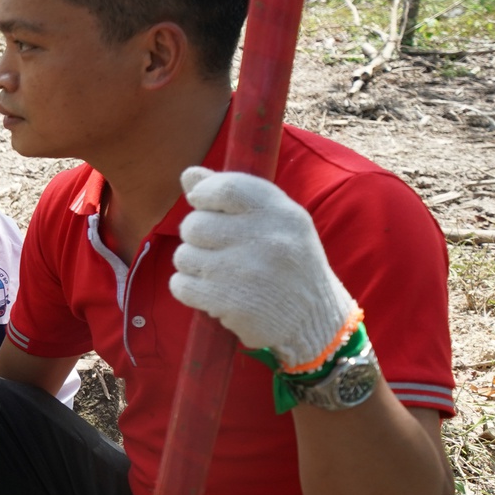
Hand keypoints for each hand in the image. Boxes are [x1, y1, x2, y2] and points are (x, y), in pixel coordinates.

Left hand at [170, 167, 357, 367]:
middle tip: (219, 250)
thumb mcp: (276, 223)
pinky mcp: (228, 302)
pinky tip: (213, 293)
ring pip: (183, 256)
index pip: (224, 188)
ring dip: (193, 266)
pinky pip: (180, 285)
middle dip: (197, 238)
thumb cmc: (288, 264)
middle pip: (194, 224)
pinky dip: (189, 290)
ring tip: (222, 275)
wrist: (314, 321)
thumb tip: (189, 173)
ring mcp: (245, 271)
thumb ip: (232, 194)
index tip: (202, 204)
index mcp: (281, 213)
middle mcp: (265, 239)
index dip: (203, 194)